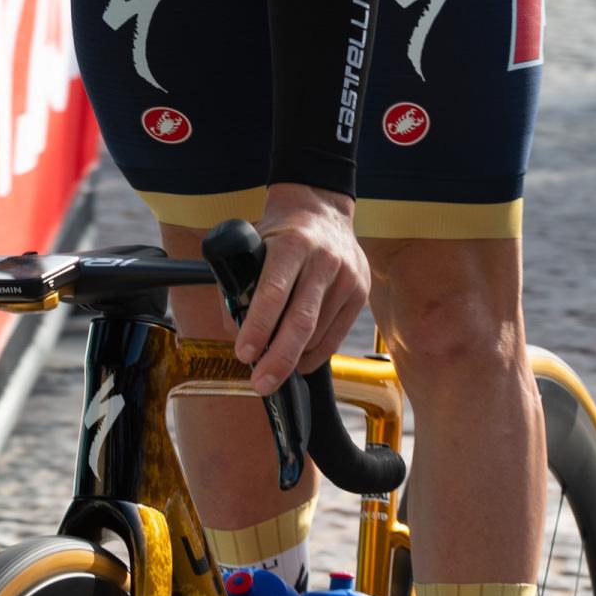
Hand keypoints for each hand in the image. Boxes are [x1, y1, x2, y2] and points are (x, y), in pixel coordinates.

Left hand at [234, 182, 367, 392]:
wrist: (322, 212)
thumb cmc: (280, 233)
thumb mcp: (254, 245)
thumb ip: (241, 283)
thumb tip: (234, 330)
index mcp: (292, 244)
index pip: (274, 291)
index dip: (257, 326)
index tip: (244, 353)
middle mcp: (324, 259)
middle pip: (301, 320)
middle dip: (278, 358)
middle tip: (260, 383)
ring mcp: (347, 276)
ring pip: (317, 334)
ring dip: (293, 357)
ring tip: (274, 366)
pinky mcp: (361, 292)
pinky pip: (335, 337)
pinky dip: (314, 356)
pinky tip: (298, 361)